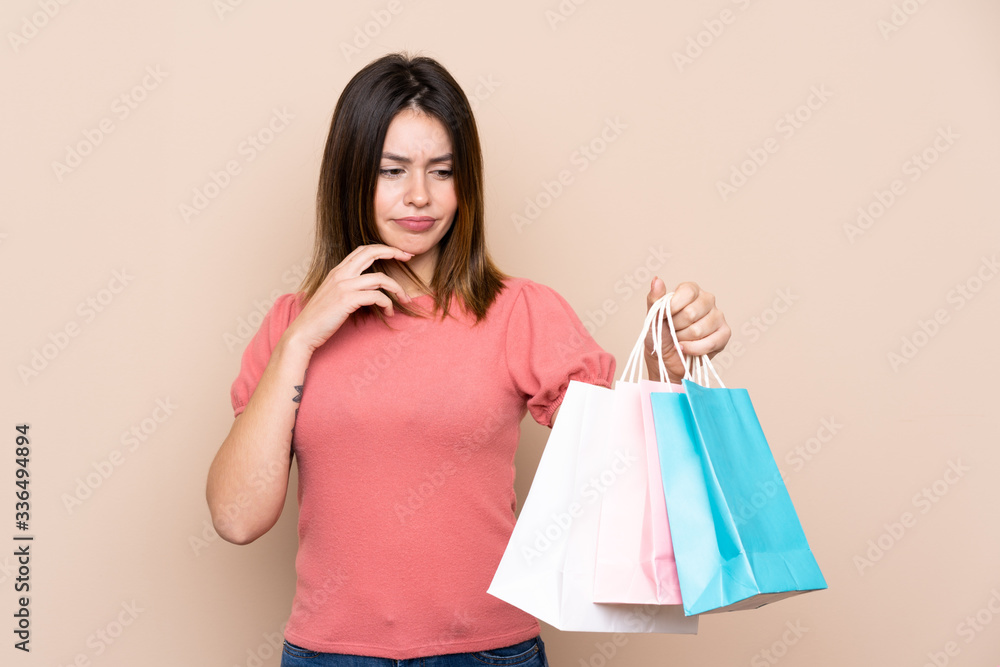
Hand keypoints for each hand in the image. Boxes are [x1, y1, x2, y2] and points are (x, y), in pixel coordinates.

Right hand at [282, 244, 413, 353]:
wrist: (303, 332)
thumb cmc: (319, 318)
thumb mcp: (333, 295)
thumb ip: (348, 286)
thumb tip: (370, 287)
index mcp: (337, 271)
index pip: (362, 250)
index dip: (382, 248)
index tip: (398, 252)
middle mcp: (340, 274)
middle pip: (371, 252)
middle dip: (393, 252)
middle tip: (408, 257)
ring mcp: (343, 286)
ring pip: (380, 279)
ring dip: (397, 289)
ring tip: (404, 299)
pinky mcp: (347, 300)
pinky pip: (377, 297)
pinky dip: (388, 304)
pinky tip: (388, 312)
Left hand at [644, 278, 730, 382]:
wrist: (665, 361)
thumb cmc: (660, 336)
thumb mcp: (652, 317)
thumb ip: (655, 299)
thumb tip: (657, 280)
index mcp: (691, 291)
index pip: (687, 292)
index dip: (672, 307)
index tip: (663, 317)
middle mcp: (707, 300)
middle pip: (691, 313)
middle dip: (675, 327)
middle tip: (672, 330)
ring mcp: (718, 316)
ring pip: (698, 330)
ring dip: (683, 339)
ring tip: (680, 339)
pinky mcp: (724, 334)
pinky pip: (710, 342)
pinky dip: (693, 349)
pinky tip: (686, 348)